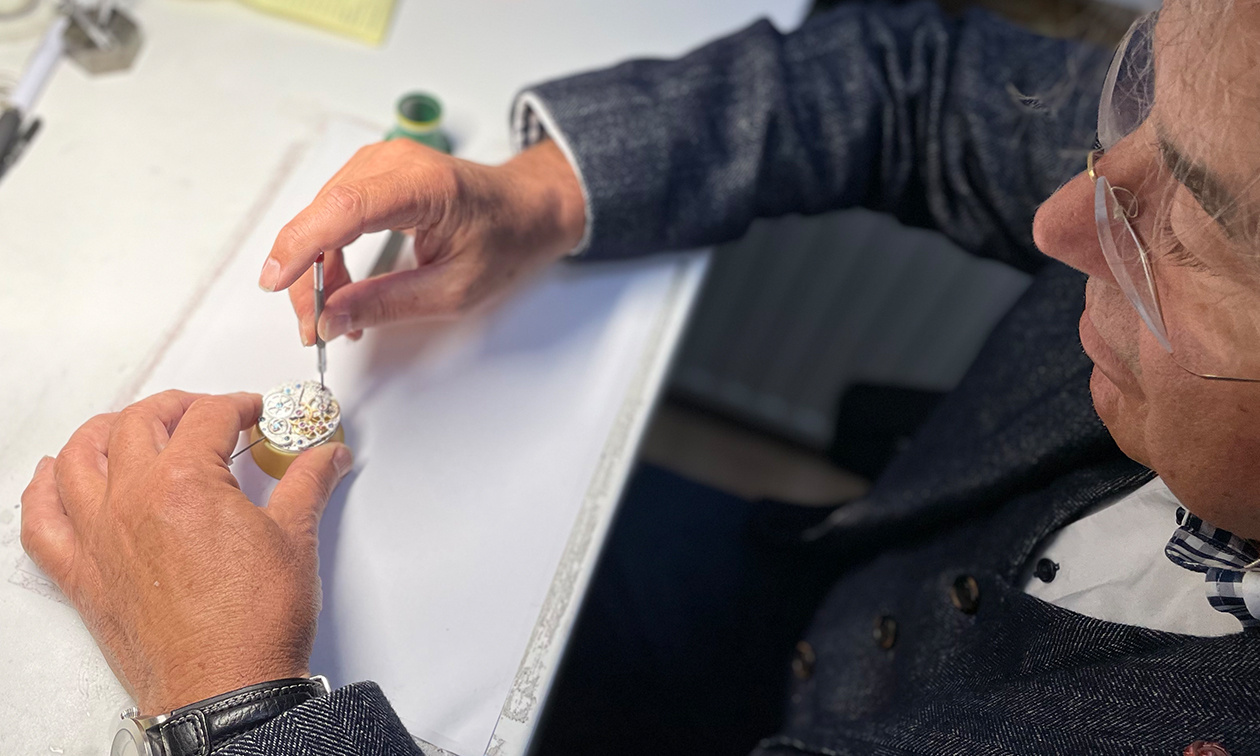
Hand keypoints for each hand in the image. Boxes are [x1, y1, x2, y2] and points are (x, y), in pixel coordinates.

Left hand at [19, 390, 352, 714]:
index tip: (255, 413)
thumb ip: (307, 482)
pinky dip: (43, 490)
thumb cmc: (254, 624)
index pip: (209, 417)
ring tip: (133, 426)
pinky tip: (55, 475)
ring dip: (106, 430)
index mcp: (184, 483)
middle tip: (208, 413)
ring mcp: (100, 537)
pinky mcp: (83, 574)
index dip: (240, 406)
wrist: (227, 689)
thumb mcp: (295, 537)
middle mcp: (131, 501)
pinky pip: (41, 520)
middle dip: (179, 406)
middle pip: (142, 422)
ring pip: (80, 457)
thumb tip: (326, 456)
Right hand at [258, 138, 586, 344]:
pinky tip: (341, 288)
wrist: (529, 207)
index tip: (275, 282)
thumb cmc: (506, 241)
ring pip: (322, 216)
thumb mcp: (454, 291)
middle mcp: (396, 162)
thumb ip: (388, 304)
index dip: (303, 245)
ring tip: (332, 317)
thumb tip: (330, 319)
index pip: (346, 209)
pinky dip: (330, 252)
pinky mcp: (375, 173)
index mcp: (426, 187)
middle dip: (307, 276)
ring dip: (317, 269)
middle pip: (324, 215)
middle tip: (312, 328)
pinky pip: (334, 213)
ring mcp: (382, 163)